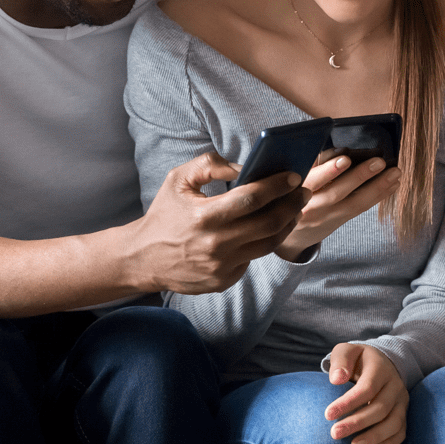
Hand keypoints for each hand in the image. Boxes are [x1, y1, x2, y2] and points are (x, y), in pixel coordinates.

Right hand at [128, 152, 306, 293]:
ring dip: (287, 224)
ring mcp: (221, 266)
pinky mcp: (224, 280)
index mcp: (204, 216)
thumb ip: (209, 163)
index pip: (252, 198)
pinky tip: (269, 228)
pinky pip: (253, 258)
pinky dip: (264, 241)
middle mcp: (215, 244)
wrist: (142, 258)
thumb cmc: (164, 215)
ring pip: (268, 243)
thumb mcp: (177, 180)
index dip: (277, 186)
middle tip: (302, 191)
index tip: (293, 175)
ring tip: (294, 209)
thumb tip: (244, 166)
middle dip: (292, 204)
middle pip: (269, 223)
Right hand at [275, 152, 400, 260]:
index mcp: (295, 191)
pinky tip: (393, 184)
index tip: (346, 159)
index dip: (329, 171)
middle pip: (336, 193)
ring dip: (377, 187)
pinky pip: (360, 209)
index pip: (312, 180)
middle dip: (359, 177)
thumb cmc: (292, 193)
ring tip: (395, 173)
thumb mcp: (292, 179)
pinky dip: (378, 196)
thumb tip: (341, 150)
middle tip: (379, 162)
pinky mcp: (338, 221)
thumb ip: (313, 164)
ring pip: (354, 204)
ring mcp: (325, 217)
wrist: (289, 232)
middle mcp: (310, 207)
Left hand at [322, 343, 407, 443]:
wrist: (381, 362)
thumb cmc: (357, 359)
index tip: (328, 415)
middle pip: (380, 408)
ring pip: (394, 422)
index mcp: (380, 368)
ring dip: (374, 436)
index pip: (367, 388)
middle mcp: (395, 385)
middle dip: (357, 423)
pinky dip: (390, 443)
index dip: (348, 403)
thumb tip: (336, 379)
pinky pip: (401, 431)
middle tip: (334, 433)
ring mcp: (401, 400)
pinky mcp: (403, 413)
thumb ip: (340, 361)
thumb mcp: (347, 351)